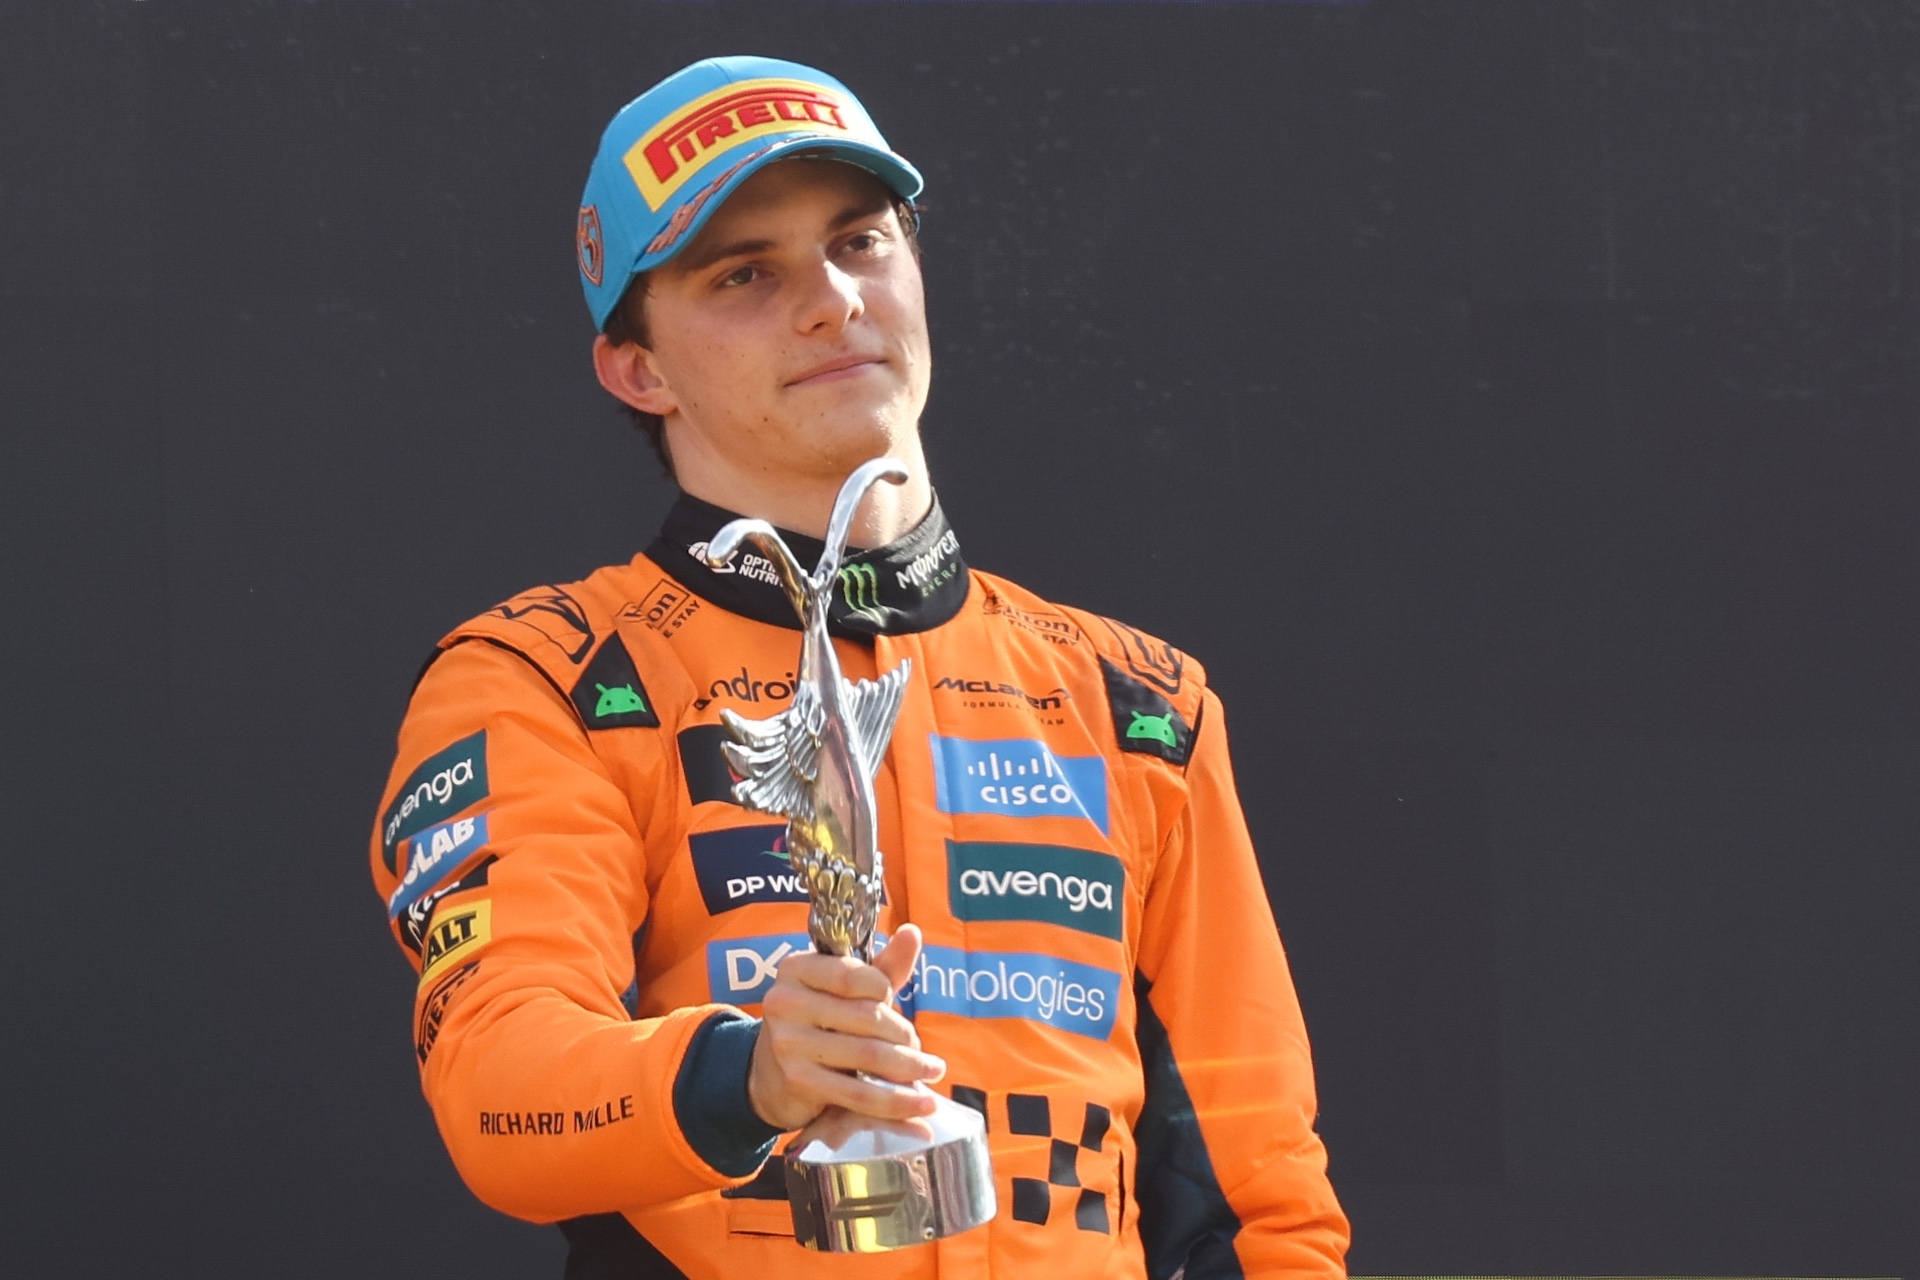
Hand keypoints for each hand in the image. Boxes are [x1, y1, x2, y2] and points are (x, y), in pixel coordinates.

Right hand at [746, 923, 944, 1132]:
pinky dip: (894, 1102)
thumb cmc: (819, 1021)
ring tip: (931, 1071)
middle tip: (920, 1046)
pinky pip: (857, 1093)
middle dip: (905, 1035)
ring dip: (909, 1067)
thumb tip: (913, 932)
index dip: (884, 989)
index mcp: (796, 969)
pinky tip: (920, 1106)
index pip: (852, 975)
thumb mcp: (844, 990)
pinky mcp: (799, 1082)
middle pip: (866, 1016)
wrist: (770, 1073)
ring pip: (867, 1055)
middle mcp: (785, 1002)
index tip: (895, 1001)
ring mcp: (789, 1044)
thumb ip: (882, 966)